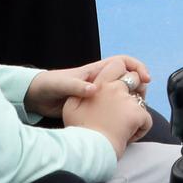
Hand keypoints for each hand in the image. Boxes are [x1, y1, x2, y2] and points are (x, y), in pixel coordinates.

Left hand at [26, 54, 151, 119]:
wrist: (36, 97)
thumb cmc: (48, 86)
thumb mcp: (62, 85)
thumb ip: (77, 87)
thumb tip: (94, 90)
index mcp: (95, 71)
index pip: (123, 62)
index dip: (137, 67)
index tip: (145, 79)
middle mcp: (100, 80)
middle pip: (127, 78)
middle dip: (139, 86)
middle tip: (142, 98)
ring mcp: (98, 93)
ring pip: (122, 93)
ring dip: (132, 99)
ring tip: (137, 110)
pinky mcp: (94, 105)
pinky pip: (113, 105)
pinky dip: (121, 110)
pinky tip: (123, 120)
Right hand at [60, 76, 151, 155]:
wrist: (90, 149)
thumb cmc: (80, 131)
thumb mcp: (71, 107)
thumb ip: (80, 92)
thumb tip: (90, 88)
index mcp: (99, 84)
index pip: (117, 64)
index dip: (123, 72)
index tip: (122, 83)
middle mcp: (115, 88)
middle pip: (134, 78)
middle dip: (135, 89)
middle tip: (126, 108)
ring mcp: (127, 100)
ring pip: (141, 101)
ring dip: (136, 112)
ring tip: (124, 125)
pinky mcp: (137, 114)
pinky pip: (147, 119)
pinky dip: (141, 128)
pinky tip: (129, 135)